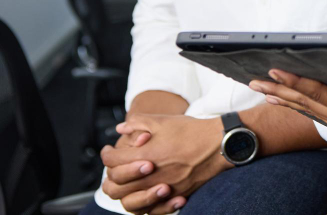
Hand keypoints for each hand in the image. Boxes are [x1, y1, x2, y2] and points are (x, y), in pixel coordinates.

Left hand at [100, 114, 227, 213]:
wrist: (220, 143)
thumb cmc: (192, 130)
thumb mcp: (163, 120)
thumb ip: (138, 123)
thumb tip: (120, 129)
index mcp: (145, 155)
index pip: (112, 161)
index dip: (106, 154)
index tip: (109, 149)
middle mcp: (151, 176)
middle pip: (115, 186)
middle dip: (111, 176)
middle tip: (115, 167)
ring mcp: (164, 189)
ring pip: (131, 203)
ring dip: (125, 194)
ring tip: (128, 184)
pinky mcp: (176, 196)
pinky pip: (152, 210)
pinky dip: (146, 205)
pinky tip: (148, 194)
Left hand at [250, 70, 326, 173]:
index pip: (318, 93)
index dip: (295, 81)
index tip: (274, 71)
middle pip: (305, 102)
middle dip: (279, 91)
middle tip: (253, 81)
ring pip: (310, 109)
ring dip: (287, 100)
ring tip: (267, 92)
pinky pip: (321, 114)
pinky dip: (306, 107)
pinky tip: (301, 105)